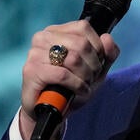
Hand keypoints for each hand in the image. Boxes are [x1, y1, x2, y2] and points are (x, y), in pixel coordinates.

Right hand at [18, 20, 119, 139]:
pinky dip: (77, 85)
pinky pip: (63, 74)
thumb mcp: (95, 70)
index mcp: (56, 32)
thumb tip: (107, 38)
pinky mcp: (32, 71)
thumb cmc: (71, 88)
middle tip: (90, 78)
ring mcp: (35, 53)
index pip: (83, 28)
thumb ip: (107, 53)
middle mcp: (43, 38)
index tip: (96, 63)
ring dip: (86, 76)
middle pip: (81, 44)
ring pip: (73, 58)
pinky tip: (79, 91)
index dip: (97, 47)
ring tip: (84, 85)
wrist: (51, 112)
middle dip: (93, 65)